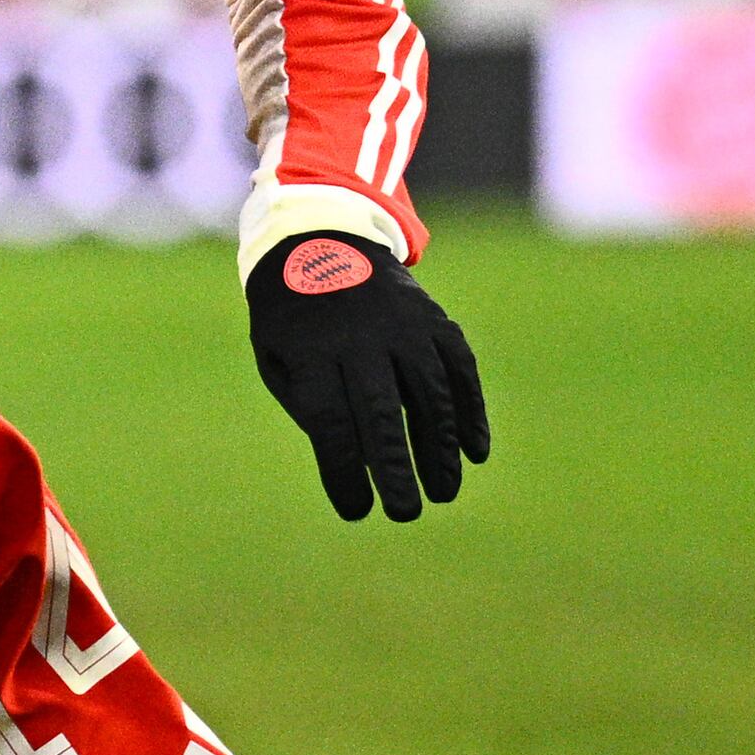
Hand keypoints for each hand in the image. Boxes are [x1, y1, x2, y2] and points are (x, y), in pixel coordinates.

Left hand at [244, 234, 489, 523]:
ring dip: (440, 447)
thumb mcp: (278, 361)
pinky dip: (471, 410)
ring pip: (429, 392)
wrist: (320, 240)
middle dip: (396, 468)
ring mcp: (402, 324)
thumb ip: (313, 412)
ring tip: (444, 492)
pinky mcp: (433, 319)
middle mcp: (359, 336)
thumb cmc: (293, 322)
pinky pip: (459, 368)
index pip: (329, 422)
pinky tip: (475, 451)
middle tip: (406, 513)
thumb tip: (365, 467)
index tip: (356, 511)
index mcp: (310, 352)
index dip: (343, 471)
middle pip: (380, 411)